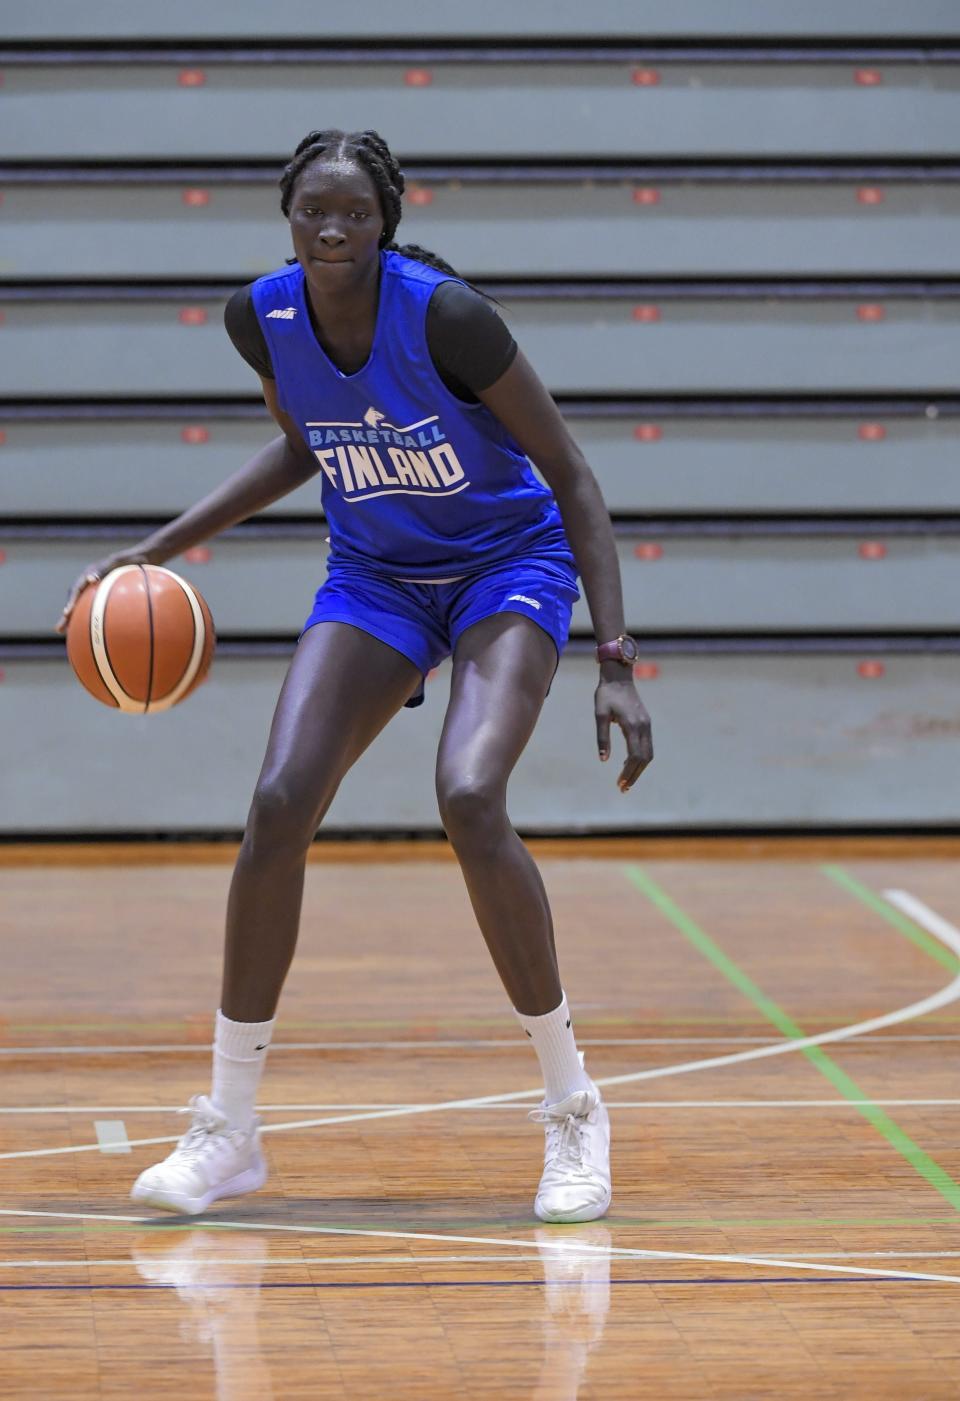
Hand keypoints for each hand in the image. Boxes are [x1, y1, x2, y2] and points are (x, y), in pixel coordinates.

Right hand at [55, 549, 150, 635]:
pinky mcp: (104, 595)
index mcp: (90, 574)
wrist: (141, 559)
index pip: (77, 589)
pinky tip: (92, 632)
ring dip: (75, 619)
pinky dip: (91, 618)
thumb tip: (91, 579)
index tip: (66, 613)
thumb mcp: (117, 561)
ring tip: (66, 633)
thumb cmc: (130, 559)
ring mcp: (97, 590)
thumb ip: (104, 568)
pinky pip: (95, 608)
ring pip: (84, 606)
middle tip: (58, 629)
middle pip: (76, 600)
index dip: (71, 601)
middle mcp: (90, 583)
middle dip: (67, 615)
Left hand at [595, 674, 652, 792]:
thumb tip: (603, 759)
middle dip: (634, 775)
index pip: (634, 756)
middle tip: (623, 788)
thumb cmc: (606, 695)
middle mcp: (643, 727)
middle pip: (644, 759)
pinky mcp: (646, 723)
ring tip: (626, 780)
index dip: (628, 773)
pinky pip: (647, 745)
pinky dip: (640, 758)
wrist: (618, 677)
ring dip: (639, 768)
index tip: (619, 784)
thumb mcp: (599, 715)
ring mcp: (647, 725)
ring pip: (648, 754)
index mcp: (632, 726)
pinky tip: (628, 763)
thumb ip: (602, 737)